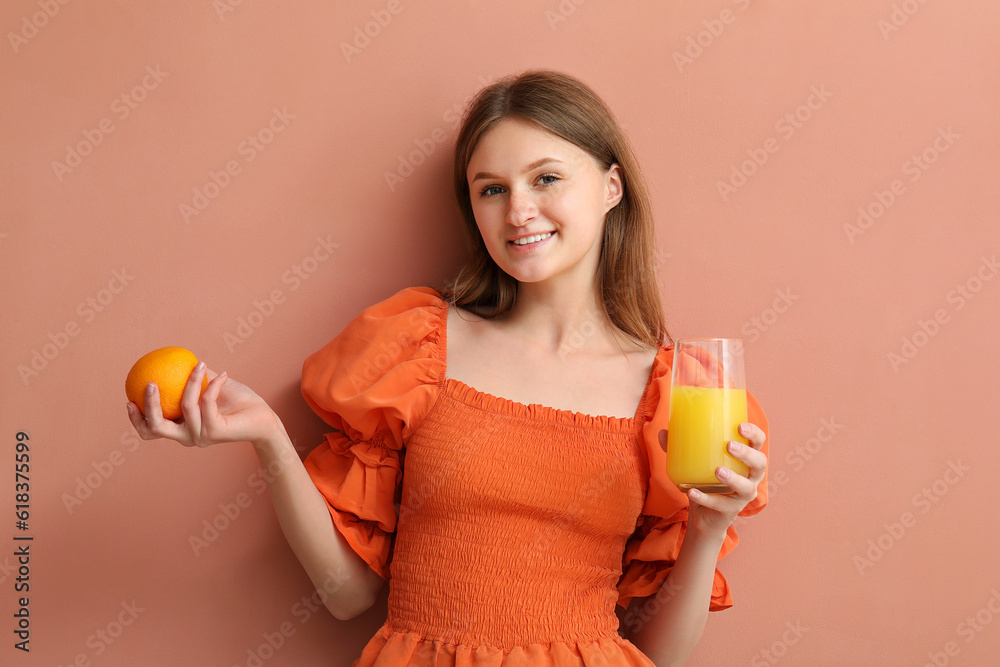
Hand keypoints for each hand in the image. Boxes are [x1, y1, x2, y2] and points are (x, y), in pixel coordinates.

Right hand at [126, 362, 281, 447]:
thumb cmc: (237, 401)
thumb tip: (174, 357)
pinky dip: (213, 385)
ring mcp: (201, 436)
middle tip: (150, 383)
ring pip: (184, 407)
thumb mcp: (211, 386)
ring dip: (192, 382)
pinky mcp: (215, 432)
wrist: (263, 417)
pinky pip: (207, 401)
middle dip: (149, 406)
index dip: (136, 419)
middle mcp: (188, 437)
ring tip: (199, 365)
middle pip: (156, 427)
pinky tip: (223, 374)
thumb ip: (192, 377)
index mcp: (181, 429)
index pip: (151, 430)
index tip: (129, 399)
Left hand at [658, 423, 767, 536]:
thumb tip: (662, 432)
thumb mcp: (694, 462)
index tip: (740, 426)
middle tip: (730, 446)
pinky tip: (692, 492)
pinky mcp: (731, 510)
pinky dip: (705, 498)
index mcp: (745, 460)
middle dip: (747, 454)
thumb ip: (679, 448)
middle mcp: (750, 477)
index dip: (754, 434)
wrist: (704, 515)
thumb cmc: (705, 480)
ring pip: (746, 487)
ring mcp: (742, 495)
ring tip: (718, 471)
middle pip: (760, 463)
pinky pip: (721, 505)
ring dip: (733, 478)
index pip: (758, 443)